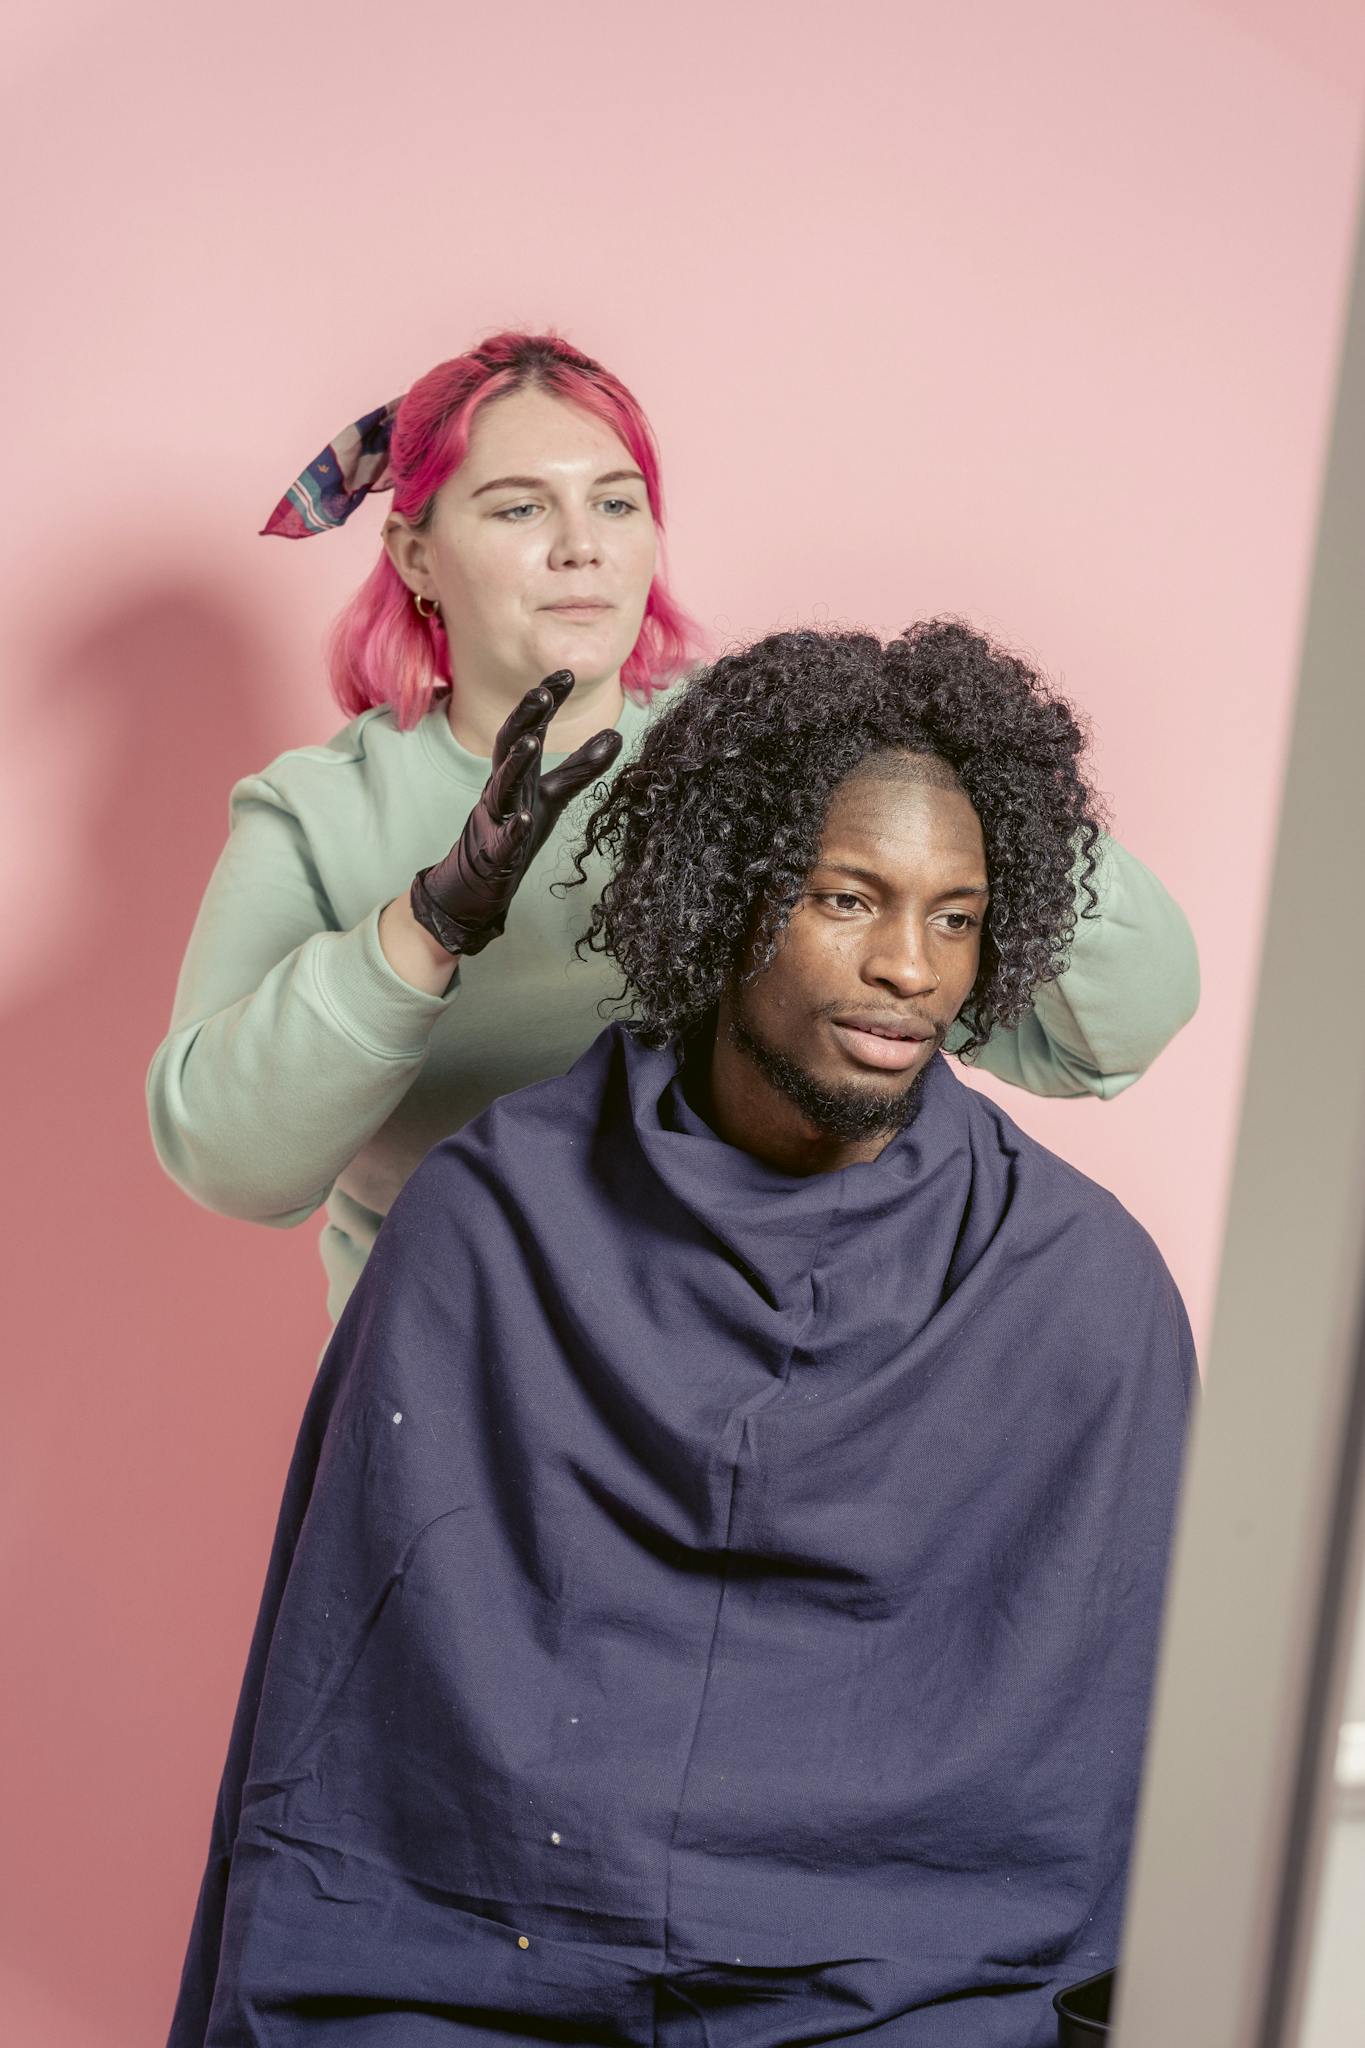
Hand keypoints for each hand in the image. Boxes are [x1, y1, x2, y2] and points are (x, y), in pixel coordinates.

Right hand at [410, 672, 622, 956]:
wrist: (482, 876)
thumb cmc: (517, 825)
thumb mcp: (554, 793)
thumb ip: (582, 766)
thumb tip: (616, 734)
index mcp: (517, 769)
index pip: (531, 726)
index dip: (546, 700)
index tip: (564, 673)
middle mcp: (504, 785)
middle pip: (509, 744)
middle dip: (525, 718)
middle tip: (541, 692)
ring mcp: (497, 816)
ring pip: (502, 785)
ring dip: (516, 763)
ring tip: (531, 742)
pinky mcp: (497, 850)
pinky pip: (504, 838)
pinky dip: (514, 829)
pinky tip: (525, 821)